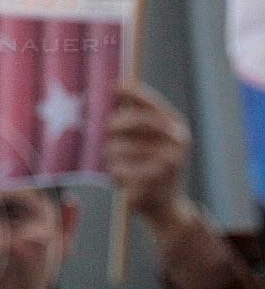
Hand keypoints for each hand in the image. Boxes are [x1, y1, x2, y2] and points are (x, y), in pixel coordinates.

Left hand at [106, 82, 193, 230]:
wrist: (166, 204)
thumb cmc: (152, 164)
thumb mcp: (152, 138)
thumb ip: (138, 113)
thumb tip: (118, 84)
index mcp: (177, 128)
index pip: (151, 104)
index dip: (133, 93)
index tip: (116, 86)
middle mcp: (176, 143)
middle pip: (126, 122)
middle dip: (113, 127)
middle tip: (112, 133)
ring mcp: (167, 163)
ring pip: (115, 148)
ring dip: (112, 156)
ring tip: (127, 165)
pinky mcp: (152, 183)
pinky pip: (117, 169)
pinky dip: (116, 175)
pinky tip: (128, 180)